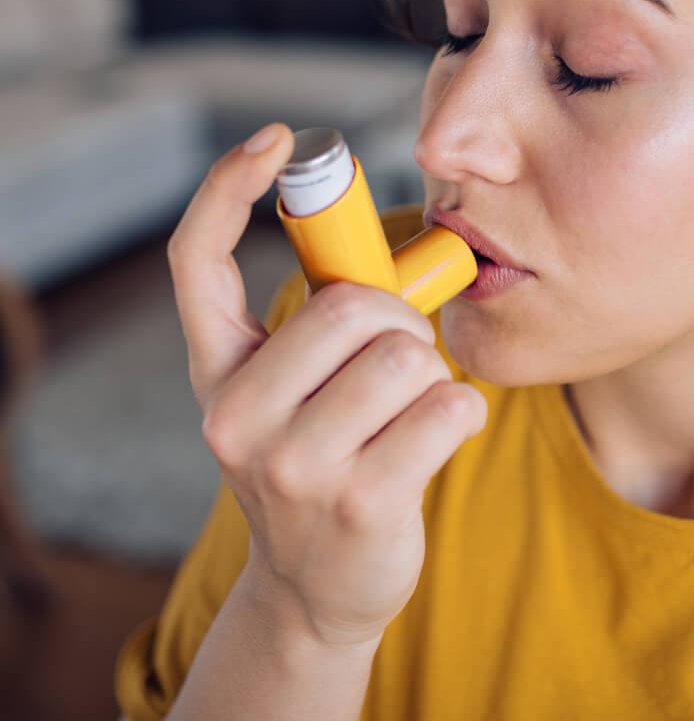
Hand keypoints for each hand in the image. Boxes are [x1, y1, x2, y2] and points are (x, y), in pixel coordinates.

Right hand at [166, 122, 486, 647]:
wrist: (321, 588)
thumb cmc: (324, 461)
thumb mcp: (294, 397)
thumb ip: (321, 328)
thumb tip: (402, 245)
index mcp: (217, 374)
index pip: (197, 262)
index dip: (228, 188)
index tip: (278, 140)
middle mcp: (234, 417)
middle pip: (351, 308)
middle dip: (399, 322)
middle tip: (398, 359)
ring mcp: (292, 467)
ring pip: (406, 358)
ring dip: (431, 374)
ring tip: (409, 411)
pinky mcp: (359, 502)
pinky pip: (449, 407)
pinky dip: (461, 414)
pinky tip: (432, 443)